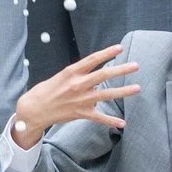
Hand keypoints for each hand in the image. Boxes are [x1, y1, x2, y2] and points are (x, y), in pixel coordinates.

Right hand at [10, 44, 141, 143]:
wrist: (35, 109)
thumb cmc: (46, 90)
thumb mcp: (61, 76)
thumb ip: (78, 74)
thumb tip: (93, 74)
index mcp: (72, 72)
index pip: (93, 60)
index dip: (107, 53)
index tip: (120, 48)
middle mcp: (78, 85)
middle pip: (104, 75)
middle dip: (122, 70)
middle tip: (136, 65)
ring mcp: (81, 100)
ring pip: (107, 94)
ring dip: (123, 92)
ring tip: (137, 88)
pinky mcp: (81, 113)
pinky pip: (100, 117)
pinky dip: (111, 121)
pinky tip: (122, 123)